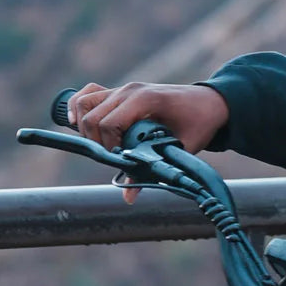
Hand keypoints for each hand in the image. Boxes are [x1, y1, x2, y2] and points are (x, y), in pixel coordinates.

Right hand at [66, 82, 229, 202]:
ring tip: (98, 143)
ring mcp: (123, 88)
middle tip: (112, 155)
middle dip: (96, 141)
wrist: (210, 103)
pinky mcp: (120, 91)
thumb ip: (151, 169)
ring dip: (84, 126)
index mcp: (145, 100)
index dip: (108, 146)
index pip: (108, 124)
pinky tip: (75, 122)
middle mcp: (129, 90)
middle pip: (92, 116)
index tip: (120, 159)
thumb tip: (128, 196)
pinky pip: (89, 93)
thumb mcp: (179, 148)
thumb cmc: (198, 123)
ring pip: (85, 103)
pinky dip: (78, 106)